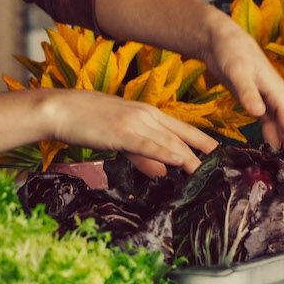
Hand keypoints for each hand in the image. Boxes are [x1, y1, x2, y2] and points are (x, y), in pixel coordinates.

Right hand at [39, 89, 218, 176]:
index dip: (203, 142)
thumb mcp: (120, 138)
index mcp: (147, 114)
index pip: (183, 129)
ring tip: (207, 174)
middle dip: (204, 152)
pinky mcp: (122, 131)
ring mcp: (136, 122)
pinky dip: (167, 153)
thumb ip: (143, 154)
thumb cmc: (87, 122)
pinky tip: (181, 162)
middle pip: (183, 135)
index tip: (220, 156)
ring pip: (170, 142)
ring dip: (191, 159)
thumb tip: (164, 171)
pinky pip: (149, 144)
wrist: (61, 109)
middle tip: (223, 169)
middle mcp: (147, 115)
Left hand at [198, 10, 283, 150]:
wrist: (220, 40)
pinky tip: (265, 151)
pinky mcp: (255, 101)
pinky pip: (266, 124)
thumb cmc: (232, 52)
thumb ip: (248, 92)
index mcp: (277, 92)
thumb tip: (260, 113)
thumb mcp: (238, 71)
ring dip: (279, 145)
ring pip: (277, 127)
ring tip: (279, 168)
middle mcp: (275, 98)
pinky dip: (267, 137)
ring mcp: (265, 100)